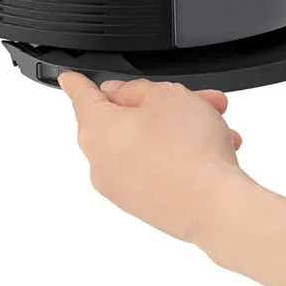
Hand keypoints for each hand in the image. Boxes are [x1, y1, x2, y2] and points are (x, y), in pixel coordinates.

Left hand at [59, 74, 248, 241]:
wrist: (215, 206)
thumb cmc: (189, 150)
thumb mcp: (166, 96)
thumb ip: (137, 89)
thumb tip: (123, 97)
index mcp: (97, 131)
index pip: (82, 97)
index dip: (79, 83)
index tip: (70, 79)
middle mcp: (101, 163)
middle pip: (127, 120)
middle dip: (163, 105)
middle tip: (194, 98)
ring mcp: (122, 188)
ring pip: (147, 143)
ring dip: (179, 129)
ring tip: (215, 125)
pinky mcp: (145, 205)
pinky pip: (158, 168)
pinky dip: (180, 155)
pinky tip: (214, 149)